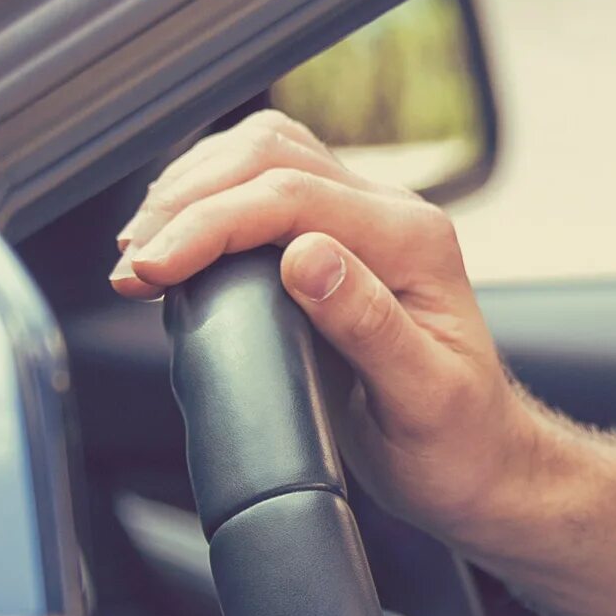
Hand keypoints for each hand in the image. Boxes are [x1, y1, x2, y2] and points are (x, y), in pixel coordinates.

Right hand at [110, 111, 570, 550]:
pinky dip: (209, 200)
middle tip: (135, 264)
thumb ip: (368, 324)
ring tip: (142, 251)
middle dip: (187, 199)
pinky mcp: (339, 240)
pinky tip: (175, 241)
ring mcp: (366, 222)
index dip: (210, 223)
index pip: (294, 196)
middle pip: (272, 155)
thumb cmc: (458, 440)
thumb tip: (305, 256)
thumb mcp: (422, 397)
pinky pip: (265, 186)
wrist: (480, 460)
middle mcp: (394, 216)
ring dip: (192, 190)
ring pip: (265, 155)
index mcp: (416, 243)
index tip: (153, 268)